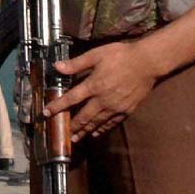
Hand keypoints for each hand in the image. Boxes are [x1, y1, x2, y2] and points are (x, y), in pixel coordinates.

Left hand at [43, 41, 160, 141]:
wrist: (148, 63)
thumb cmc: (121, 56)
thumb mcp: (96, 54)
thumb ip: (76, 63)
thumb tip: (57, 66)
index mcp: (94, 85)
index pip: (71, 99)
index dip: (57, 106)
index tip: (47, 113)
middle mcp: (103, 99)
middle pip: (84, 116)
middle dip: (73, 126)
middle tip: (64, 134)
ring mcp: (116, 106)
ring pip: (97, 123)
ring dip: (86, 131)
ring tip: (77, 138)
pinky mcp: (127, 110)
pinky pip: (112, 123)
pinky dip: (103, 129)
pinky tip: (97, 133)